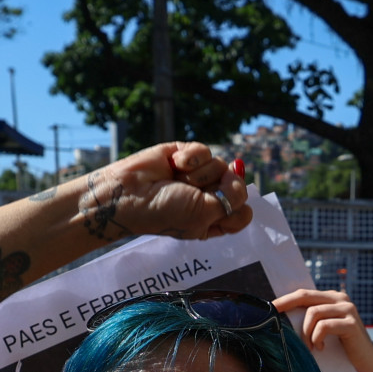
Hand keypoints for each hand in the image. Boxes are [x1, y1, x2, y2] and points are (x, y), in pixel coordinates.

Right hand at [73, 143, 252, 241]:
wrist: (129, 193)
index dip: (237, 205)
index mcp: (213, 221)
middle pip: (235, 185)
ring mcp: (199, 176)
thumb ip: (232, 199)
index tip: (221, 206)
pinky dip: (190, 159)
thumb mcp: (203, 216)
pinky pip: (205, 150)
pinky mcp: (188, 156)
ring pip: (221, 165)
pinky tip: (173, 165)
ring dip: (197, 175)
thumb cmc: (163, 213)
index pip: (243, 211)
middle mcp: (208, 198)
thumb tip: (240, 170)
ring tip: (175, 181)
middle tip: (189, 194)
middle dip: (213, 188)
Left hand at [274, 289, 372, 371]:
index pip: (304, 294)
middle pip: (306, 296)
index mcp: (332, 298)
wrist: (365, 367)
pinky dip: (317, 338)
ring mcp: (348, 309)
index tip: (269, 308)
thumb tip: (280, 318)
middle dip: (286, 305)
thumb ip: (309, 321)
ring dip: (306, 332)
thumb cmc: (340, 351)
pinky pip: (324, 326)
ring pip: (314, 312)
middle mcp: (341, 299)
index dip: (286, 300)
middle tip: (272, 317)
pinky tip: (321, 348)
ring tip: (310, 347)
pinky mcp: (351, 323)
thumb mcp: (322, 331)